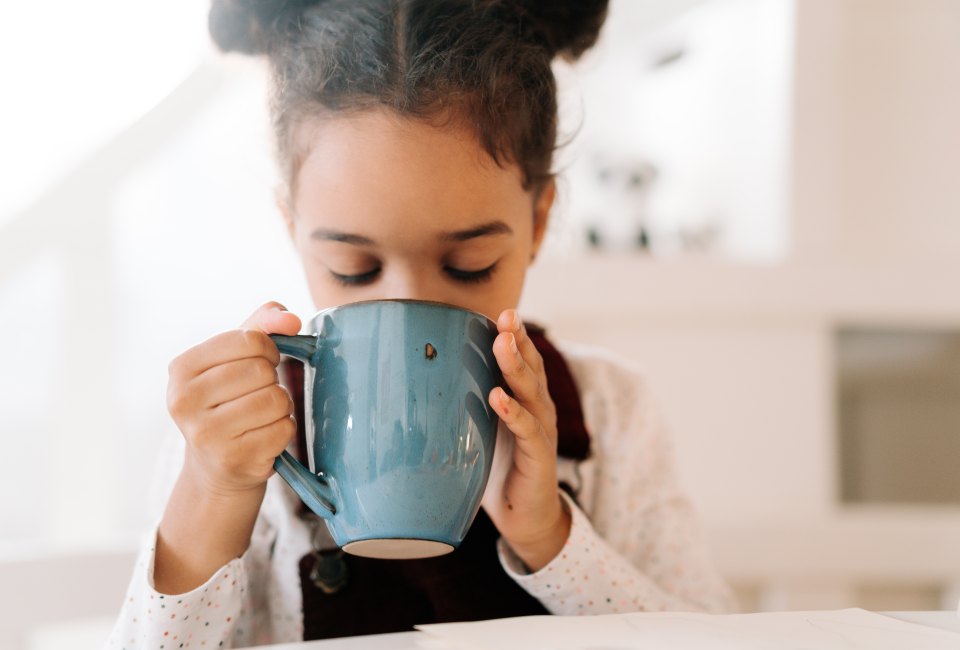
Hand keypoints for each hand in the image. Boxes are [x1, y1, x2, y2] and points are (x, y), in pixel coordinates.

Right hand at [166, 301, 302, 497]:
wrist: (215, 465)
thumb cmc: (228, 399)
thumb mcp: (234, 357)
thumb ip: (262, 325)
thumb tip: (291, 319)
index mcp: (181, 368)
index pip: (248, 339)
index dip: (268, 348)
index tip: (262, 361)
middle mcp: (185, 401)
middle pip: (262, 370)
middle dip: (272, 379)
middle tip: (257, 393)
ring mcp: (207, 434)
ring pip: (276, 398)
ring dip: (281, 405)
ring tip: (262, 414)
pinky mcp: (234, 458)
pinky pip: (284, 428)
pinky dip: (284, 429)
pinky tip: (264, 435)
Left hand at [482, 309, 570, 571]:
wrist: (523, 516)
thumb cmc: (498, 468)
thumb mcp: (479, 430)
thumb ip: (463, 405)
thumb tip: (416, 381)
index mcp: (526, 399)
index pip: (524, 360)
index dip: (515, 335)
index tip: (500, 311)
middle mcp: (538, 409)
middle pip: (531, 368)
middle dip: (518, 340)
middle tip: (506, 316)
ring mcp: (541, 432)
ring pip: (531, 393)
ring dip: (515, 367)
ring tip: (502, 345)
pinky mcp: (539, 457)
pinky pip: (528, 431)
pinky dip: (513, 413)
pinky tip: (498, 398)